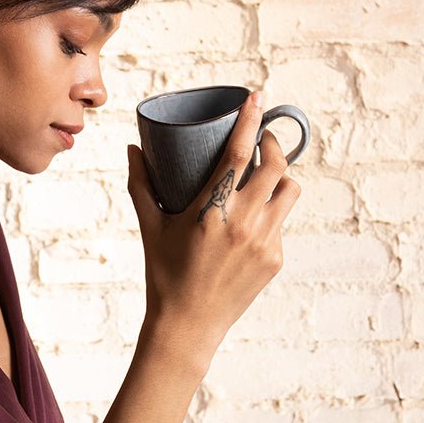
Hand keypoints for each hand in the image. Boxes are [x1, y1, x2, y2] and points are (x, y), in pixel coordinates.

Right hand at [127, 91, 300, 362]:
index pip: (239, 152)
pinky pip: (281, 223)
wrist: (187, 325)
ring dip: (281, 178)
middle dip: (274, 145)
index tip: (257, 97)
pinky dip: (270, 214)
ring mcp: (265, 241)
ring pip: (290, 192)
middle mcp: (244, 222)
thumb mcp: (150, 227)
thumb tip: (133, 149)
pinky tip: (252, 221)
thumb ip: (141, 185)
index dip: (251, 120)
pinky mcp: (275, 258)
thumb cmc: (164, 274)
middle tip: (263, 140)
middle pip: (277, 165)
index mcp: (212, 209)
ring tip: (266, 178)